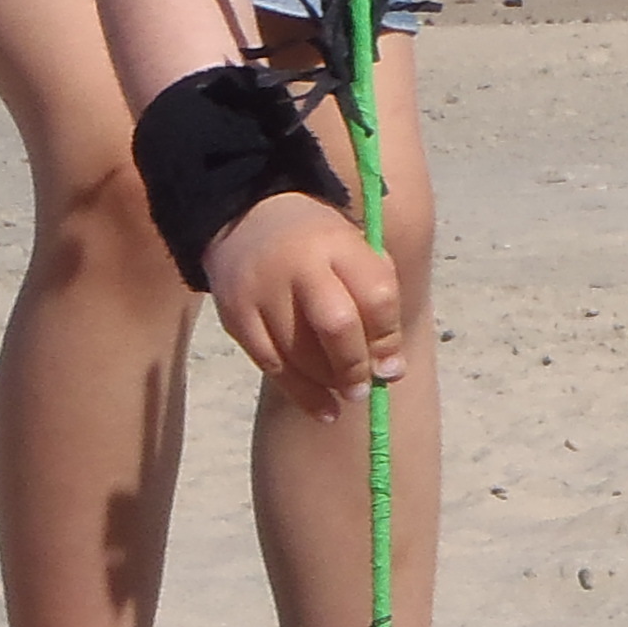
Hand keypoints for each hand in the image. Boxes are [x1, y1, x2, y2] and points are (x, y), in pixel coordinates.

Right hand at [204, 193, 402, 412]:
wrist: (246, 219)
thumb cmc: (318, 247)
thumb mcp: (355, 251)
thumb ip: (378, 301)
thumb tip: (391, 372)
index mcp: (339, 244)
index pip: (376, 295)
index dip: (388, 338)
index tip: (392, 367)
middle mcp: (300, 265)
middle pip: (336, 325)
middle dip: (355, 365)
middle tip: (365, 390)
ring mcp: (262, 290)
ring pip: (299, 352)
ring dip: (327, 384)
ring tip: (345, 398)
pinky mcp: (235, 315)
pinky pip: (269, 363)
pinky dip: (298, 391)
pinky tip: (320, 407)